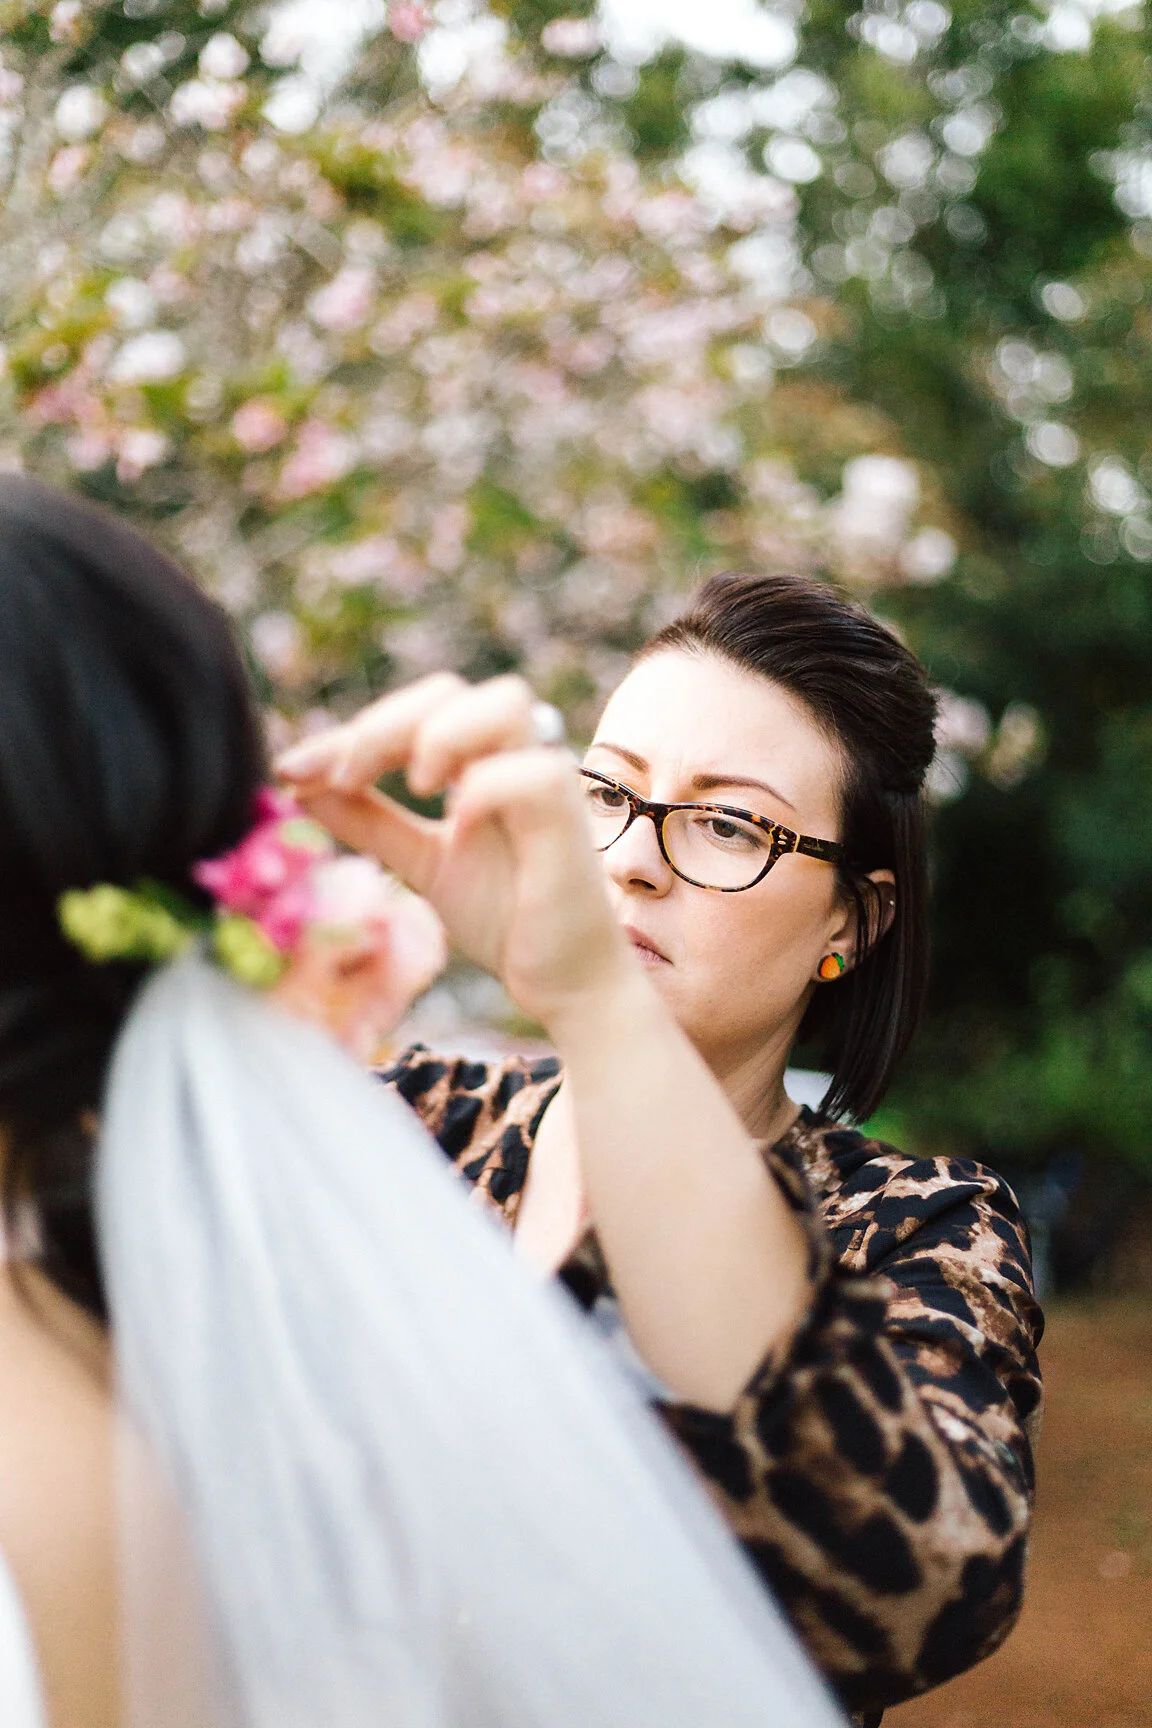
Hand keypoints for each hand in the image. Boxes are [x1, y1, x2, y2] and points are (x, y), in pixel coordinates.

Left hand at [275, 675, 635, 1031]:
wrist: (562, 982)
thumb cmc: (506, 916)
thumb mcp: (419, 861)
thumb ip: (367, 820)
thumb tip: (295, 783)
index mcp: (482, 759)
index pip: (417, 709)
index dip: (353, 731)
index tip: (291, 770)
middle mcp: (517, 757)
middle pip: (451, 691)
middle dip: (383, 726)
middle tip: (342, 779)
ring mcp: (547, 783)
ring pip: (505, 704)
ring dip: (441, 734)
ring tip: (412, 788)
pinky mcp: (569, 822)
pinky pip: (534, 775)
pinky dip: (485, 788)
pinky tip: (455, 824)